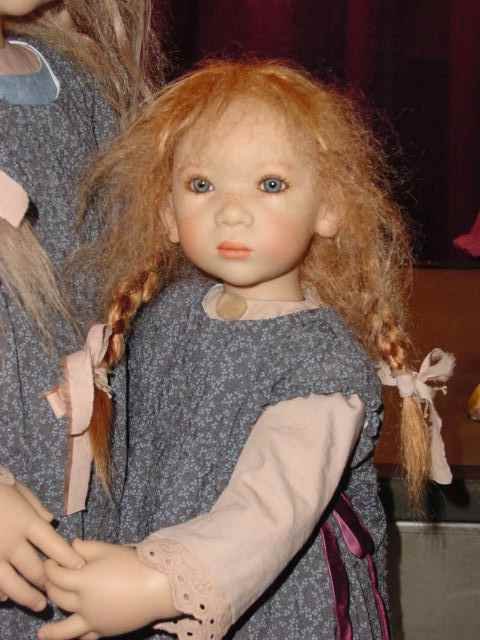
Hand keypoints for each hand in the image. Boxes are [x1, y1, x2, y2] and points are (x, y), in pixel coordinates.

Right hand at [0, 481, 83, 611]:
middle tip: (56, 592)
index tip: (79, 567)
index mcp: (25, 522)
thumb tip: (51, 520)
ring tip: (39, 605)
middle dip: (48, 583)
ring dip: (27, 597)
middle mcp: (11, 542)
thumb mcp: (18, 489)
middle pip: (35, 569)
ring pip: (12, 585)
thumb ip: (35, 506)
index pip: (53, 544)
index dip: (67, 557)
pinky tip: (5, 598)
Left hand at [38, 540, 176, 639]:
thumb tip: (71, 545)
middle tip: (50, 582)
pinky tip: (71, 639)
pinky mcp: (105, 630)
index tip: (48, 561)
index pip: (57, 575)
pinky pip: (85, 637)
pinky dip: (76, 639)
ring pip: (65, 628)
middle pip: (58, 597)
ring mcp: (93, 620)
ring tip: (42, 634)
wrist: (158, 586)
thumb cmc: (134, 564)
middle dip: (50, 588)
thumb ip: (86, 547)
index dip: (49, 567)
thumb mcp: (108, 549)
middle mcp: (84, 604)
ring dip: (52, 630)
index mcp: (83, 580)